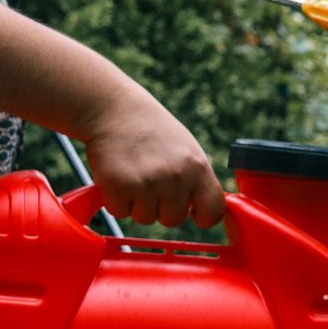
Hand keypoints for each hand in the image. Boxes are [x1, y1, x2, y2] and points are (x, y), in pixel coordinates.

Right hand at [81, 86, 225, 228]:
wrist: (113, 108)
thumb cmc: (153, 131)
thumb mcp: (188, 151)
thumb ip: (197, 180)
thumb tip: (202, 211)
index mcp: (198, 167)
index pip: (214, 211)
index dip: (202, 216)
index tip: (192, 212)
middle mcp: (176, 177)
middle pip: (173, 220)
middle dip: (160, 207)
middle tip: (150, 180)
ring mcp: (147, 183)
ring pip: (145, 218)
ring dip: (136, 203)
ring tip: (134, 174)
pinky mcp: (119, 186)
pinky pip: (120, 212)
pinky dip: (115, 200)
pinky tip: (117, 175)